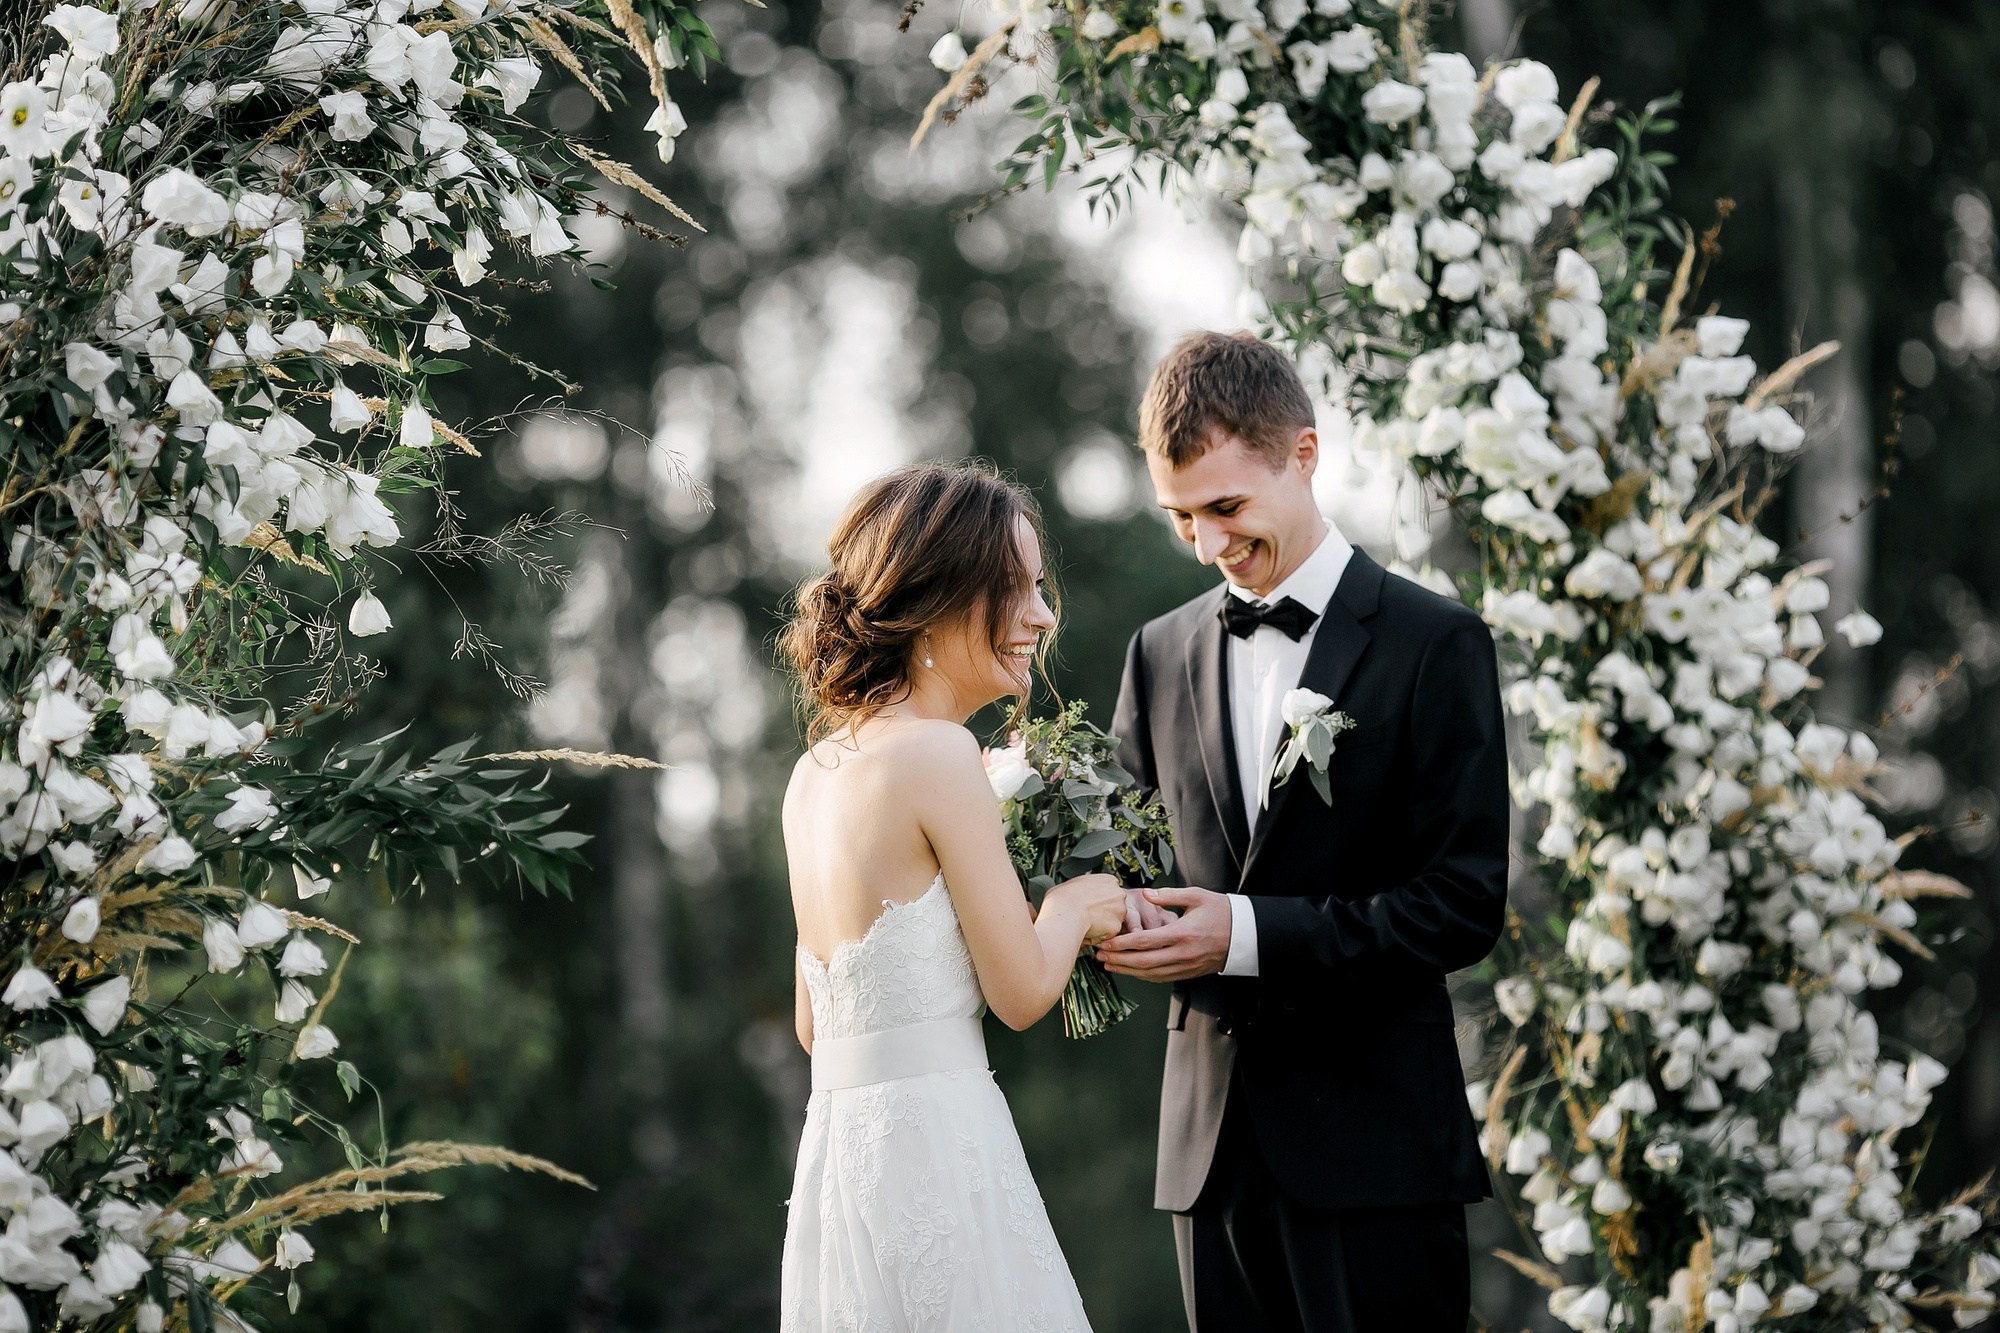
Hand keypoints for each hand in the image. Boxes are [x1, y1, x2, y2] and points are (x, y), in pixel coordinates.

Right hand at [1047, 872, 1125, 945]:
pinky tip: (1086, 931)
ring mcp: (1120, 911)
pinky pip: (1107, 935)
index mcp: (1108, 880)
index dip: (1099, 900)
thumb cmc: (1063, 898)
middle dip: (1103, 913)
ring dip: (1100, 925)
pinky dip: (1098, 936)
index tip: (1091, 904)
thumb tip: (1074, 892)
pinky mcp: (1116, 927)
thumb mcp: (1071, 884)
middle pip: (1114, 906)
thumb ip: (1083, 888)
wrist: (1064, 911)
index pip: (1109, 892)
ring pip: (1111, 921)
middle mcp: (1118, 894)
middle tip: (1087, 916)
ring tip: (1084, 923)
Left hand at [1094, 887, 1231, 981]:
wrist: (1244, 934)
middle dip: (1118, 959)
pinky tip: (1131, 971)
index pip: (1144, 941)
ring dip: (1127, 970)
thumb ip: (1168, 895)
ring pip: (1150, 973)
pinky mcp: (1189, 973)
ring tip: (1109, 964)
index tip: (1106, 941)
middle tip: (1099, 955)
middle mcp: (1183, 953)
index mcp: (1183, 932)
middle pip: (1143, 961)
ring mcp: (1186, 966)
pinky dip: (1143, 976)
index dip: (1122, 943)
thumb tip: (1145, 894)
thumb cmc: (1220, 911)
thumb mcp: (1196, 896)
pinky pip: (1161, 978)